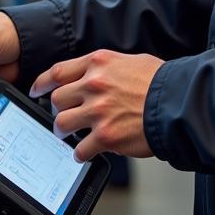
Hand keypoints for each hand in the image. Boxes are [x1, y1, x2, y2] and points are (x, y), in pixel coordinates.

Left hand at [31, 50, 162, 162]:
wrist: (178, 102)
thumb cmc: (160, 82)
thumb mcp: (129, 62)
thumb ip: (106, 69)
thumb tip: (92, 79)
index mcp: (98, 63)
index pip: (58, 72)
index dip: (42, 82)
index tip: (36, 89)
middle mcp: (94, 84)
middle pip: (57, 99)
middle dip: (57, 110)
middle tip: (63, 116)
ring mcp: (98, 111)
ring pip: (62, 123)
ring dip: (64, 131)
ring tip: (71, 135)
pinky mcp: (105, 136)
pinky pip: (80, 148)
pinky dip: (81, 153)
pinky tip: (87, 152)